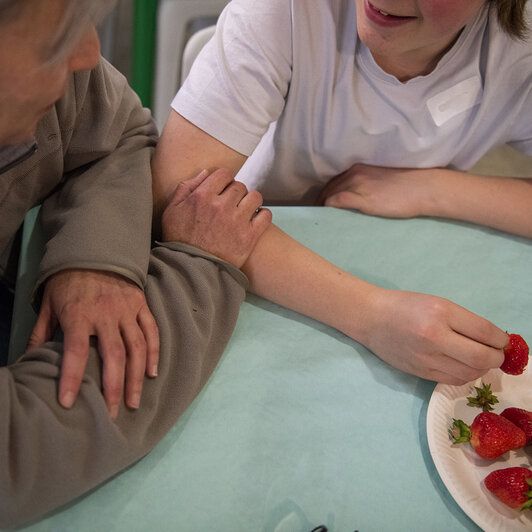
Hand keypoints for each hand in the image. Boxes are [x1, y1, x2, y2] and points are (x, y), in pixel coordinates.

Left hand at [28, 270, 158, 417]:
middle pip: (113, 356)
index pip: (74, 352)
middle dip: (113, 387)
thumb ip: (41, 333)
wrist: (94, 250)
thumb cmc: (67, 281)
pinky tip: (152, 373)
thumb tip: (26, 361)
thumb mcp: (48, 304)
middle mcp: (105, 315)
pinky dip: (153, 352)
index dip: (70, 378)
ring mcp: (126, 310)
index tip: (67, 403)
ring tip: (134, 402)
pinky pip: (151, 331)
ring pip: (136, 348)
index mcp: (78, 315)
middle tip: (113, 413)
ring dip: (136, 377)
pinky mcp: (140, 305)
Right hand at [161, 168, 271, 267]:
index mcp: (202, 197)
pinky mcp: (249, 237)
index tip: (222, 190)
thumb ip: (186, 187)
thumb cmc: (178, 240)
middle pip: (240, 186)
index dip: (224, 180)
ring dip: (251, 202)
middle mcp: (221, 206)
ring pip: (255, 197)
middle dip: (236, 193)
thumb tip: (205, 172)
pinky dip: (262, 216)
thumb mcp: (171, 211)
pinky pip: (265, 215)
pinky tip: (255, 220)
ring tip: (245, 210)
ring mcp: (237, 222)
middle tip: (232, 204)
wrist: (190, 270)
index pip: (224, 174)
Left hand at [319, 163, 433, 217]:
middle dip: (320, 201)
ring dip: (322, 207)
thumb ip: (366, 186)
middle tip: (317, 215)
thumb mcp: (382, 181)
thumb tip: (356, 200)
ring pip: (329, 195)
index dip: (325, 194)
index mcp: (359, 168)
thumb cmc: (408, 187)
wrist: (424, 188)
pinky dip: (328, 209)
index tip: (321, 205)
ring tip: (320, 220)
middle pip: (328, 188)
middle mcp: (355, 173)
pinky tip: (327, 217)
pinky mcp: (362, 198)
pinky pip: (336, 202)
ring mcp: (357, 185)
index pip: (333, 181)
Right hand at [360, 288, 507, 384]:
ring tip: (479, 359)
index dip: (501, 340)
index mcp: (440, 312)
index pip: (484, 332)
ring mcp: (426, 358)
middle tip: (497, 354)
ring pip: (470, 373)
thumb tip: (493, 340)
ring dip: (482, 368)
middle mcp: (434, 337)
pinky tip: (463, 366)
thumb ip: (464, 321)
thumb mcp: (437, 303)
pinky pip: (453, 380)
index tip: (503, 341)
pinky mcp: (420, 372)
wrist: (371, 318)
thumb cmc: (405, 306)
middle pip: (481, 357)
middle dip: (496, 358)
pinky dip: (465, 374)